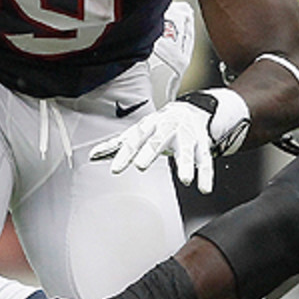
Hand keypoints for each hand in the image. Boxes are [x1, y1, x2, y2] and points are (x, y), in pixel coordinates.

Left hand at [89, 88, 250, 194]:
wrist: (190, 111)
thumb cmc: (159, 126)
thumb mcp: (138, 132)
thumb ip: (117, 145)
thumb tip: (93, 155)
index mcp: (149, 125)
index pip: (134, 139)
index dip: (124, 154)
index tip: (115, 170)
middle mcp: (168, 128)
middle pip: (159, 139)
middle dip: (151, 150)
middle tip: (141, 165)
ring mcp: (187, 136)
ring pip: (187, 149)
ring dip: (186, 163)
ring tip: (184, 179)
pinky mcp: (202, 145)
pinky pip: (205, 160)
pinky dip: (205, 174)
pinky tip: (204, 187)